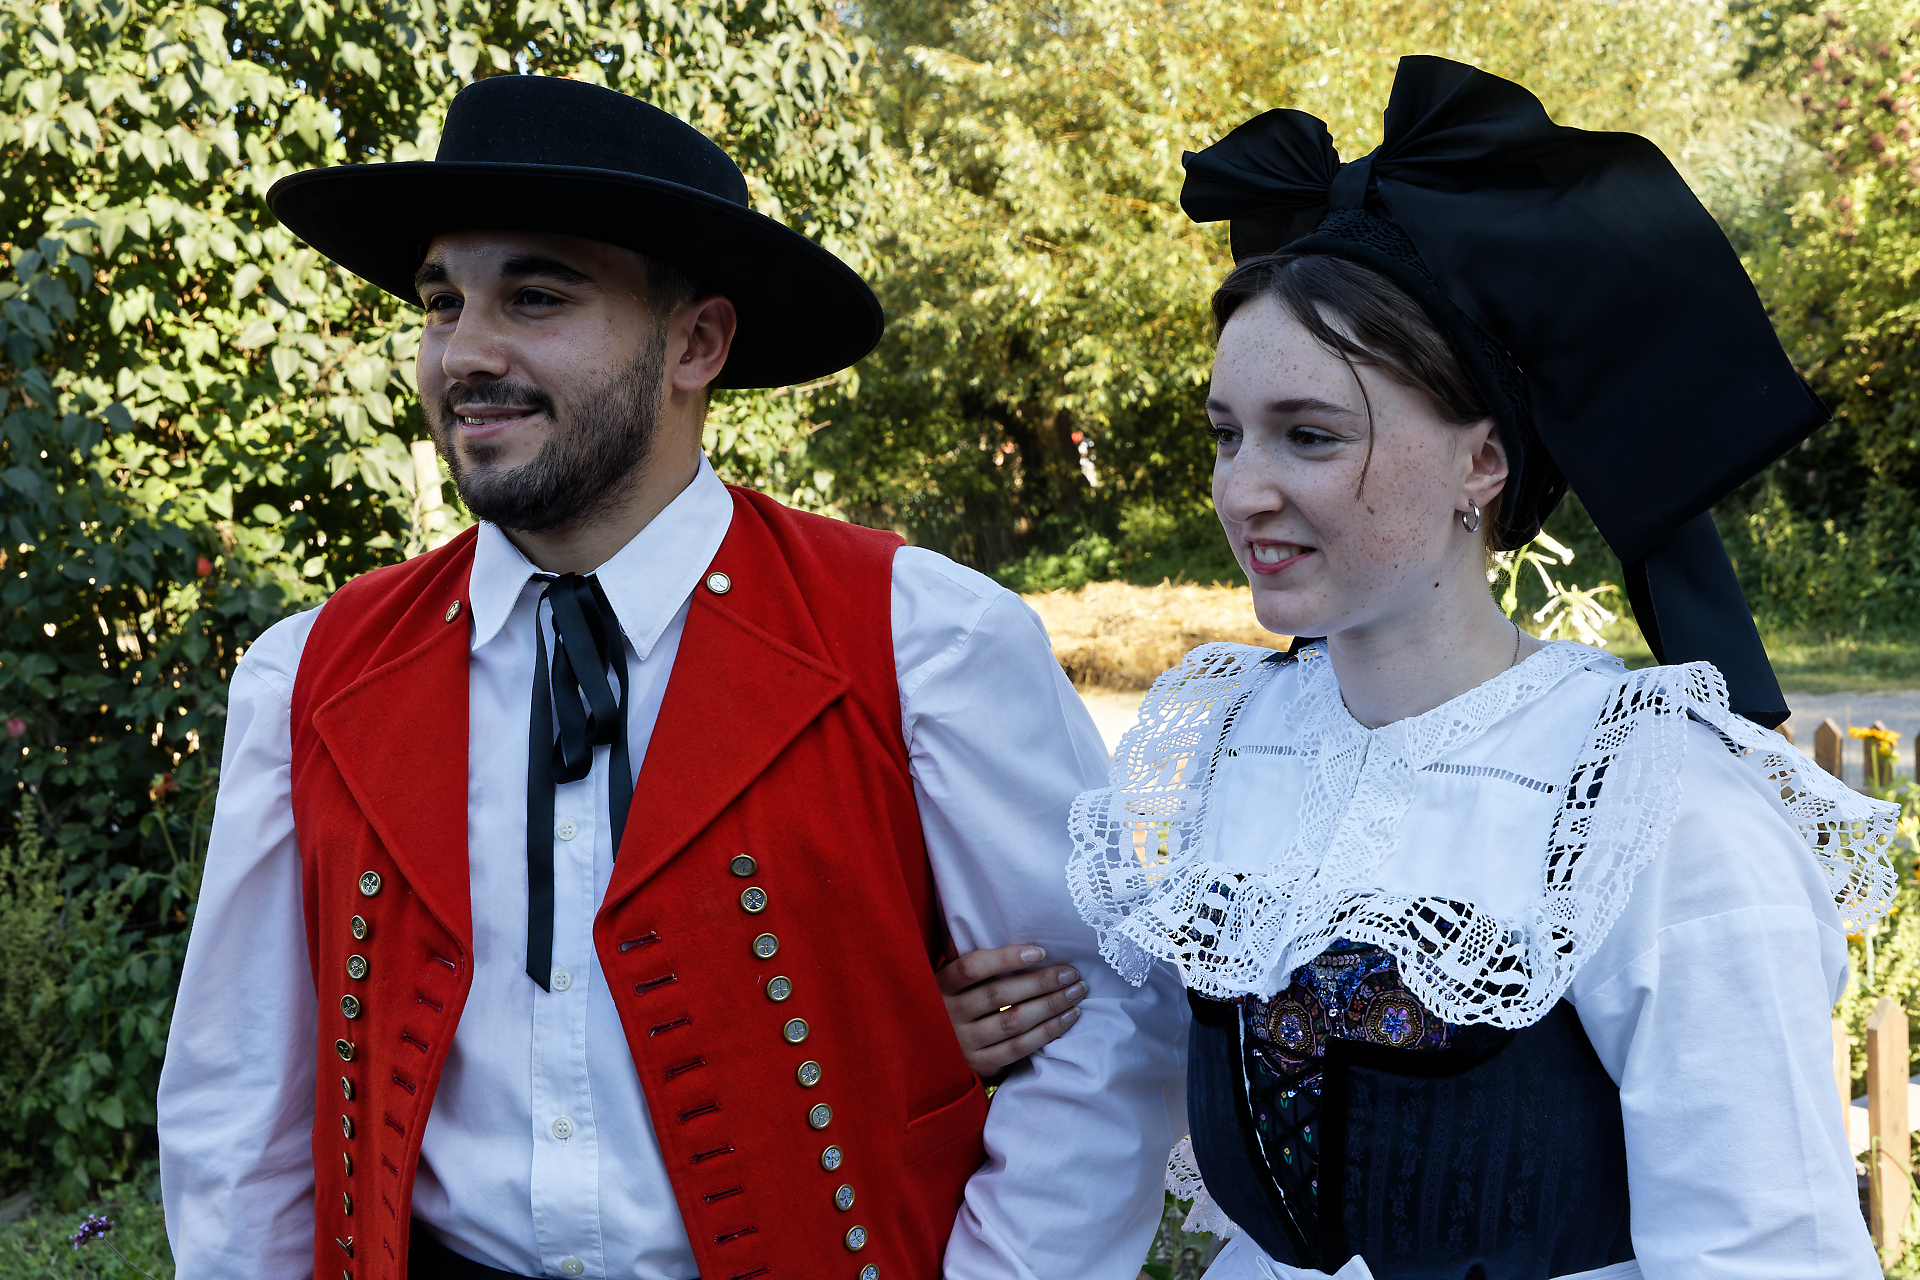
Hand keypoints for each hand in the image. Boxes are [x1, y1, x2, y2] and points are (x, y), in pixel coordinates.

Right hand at [938, 944, 1088, 1077]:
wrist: (931, 1055)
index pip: (972, 967)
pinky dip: (1047, 1032)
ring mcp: (964, 1042)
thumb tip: (972, 922)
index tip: (1040, 952)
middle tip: (1071, 973)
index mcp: (941, 986)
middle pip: (999, 994)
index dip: (1006, 958)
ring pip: (1013, 1021)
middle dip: (1041, 982)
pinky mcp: (980, 1065)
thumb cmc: (947, 1006)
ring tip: (1076, 992)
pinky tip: (1068, 1018)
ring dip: (1050, 1006)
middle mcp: (950, 1014)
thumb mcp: (945, 981)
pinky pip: (1019, 1048)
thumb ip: (960, 956)